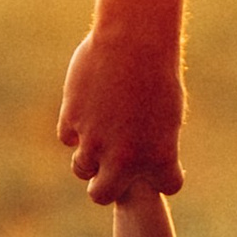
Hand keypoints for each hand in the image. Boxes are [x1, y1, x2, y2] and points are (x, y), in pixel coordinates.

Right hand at [59, 26, 183, 205]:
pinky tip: (87, 110)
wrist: (134, 42)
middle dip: (105, 183)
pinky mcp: (72, 121)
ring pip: (81, 168)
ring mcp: (94, 142)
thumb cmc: (158, 74)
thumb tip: (135, 161)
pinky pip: (67, 137)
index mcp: (159, 159)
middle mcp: (124, 159)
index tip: (160, 161)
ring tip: (98, 135)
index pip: (165, 187)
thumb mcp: (168, 114)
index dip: (162, 174)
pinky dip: (75, 128)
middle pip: (102, 194)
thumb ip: (152, 145)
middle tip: (110, 167)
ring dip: (88, 157)